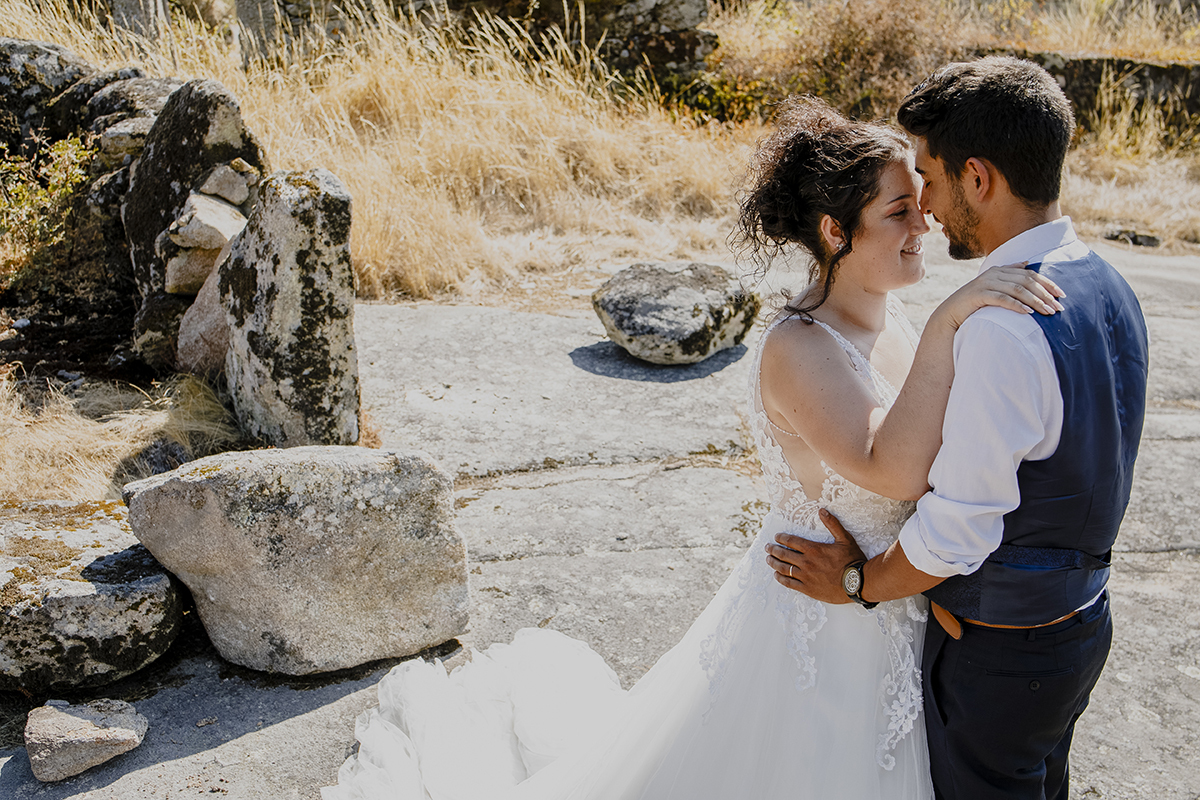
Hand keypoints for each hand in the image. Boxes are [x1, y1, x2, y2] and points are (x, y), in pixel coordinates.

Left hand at [765, 508, 867, 603]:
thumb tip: (822, 510)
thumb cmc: (852, 560)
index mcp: (813, 549)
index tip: (776, 537)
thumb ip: (832, 524)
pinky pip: (789, 583)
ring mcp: (805, 576)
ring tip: (768, 560)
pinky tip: (776, 575)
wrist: (858, 583)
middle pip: (784, 554)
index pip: (791, 541)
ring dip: (774, 563)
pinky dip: (781, 578)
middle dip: (773, 550)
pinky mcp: (807, 589)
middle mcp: (806, 562)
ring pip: (784, 568)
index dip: (781, 538)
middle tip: (767, 547)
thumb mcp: (845, 539)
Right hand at [935, 263, 1064, 330]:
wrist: (951, 312)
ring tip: (1047, 312)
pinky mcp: (979, 295)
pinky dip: (1016, 305)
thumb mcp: (994, 285)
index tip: (1061, 294)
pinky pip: (1002, 299)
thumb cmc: (976, 301)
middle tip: (1058, 307)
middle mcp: (994, 274)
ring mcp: (986, 283)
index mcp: (1000, 270)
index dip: (1047, 283)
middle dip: (1045, 294)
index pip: (1030, 274)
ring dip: (1035, 301)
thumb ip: (1009, 273)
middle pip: (1026, 281)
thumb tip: (1026, 262)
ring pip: (1017, 290)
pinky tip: (1027, 313)